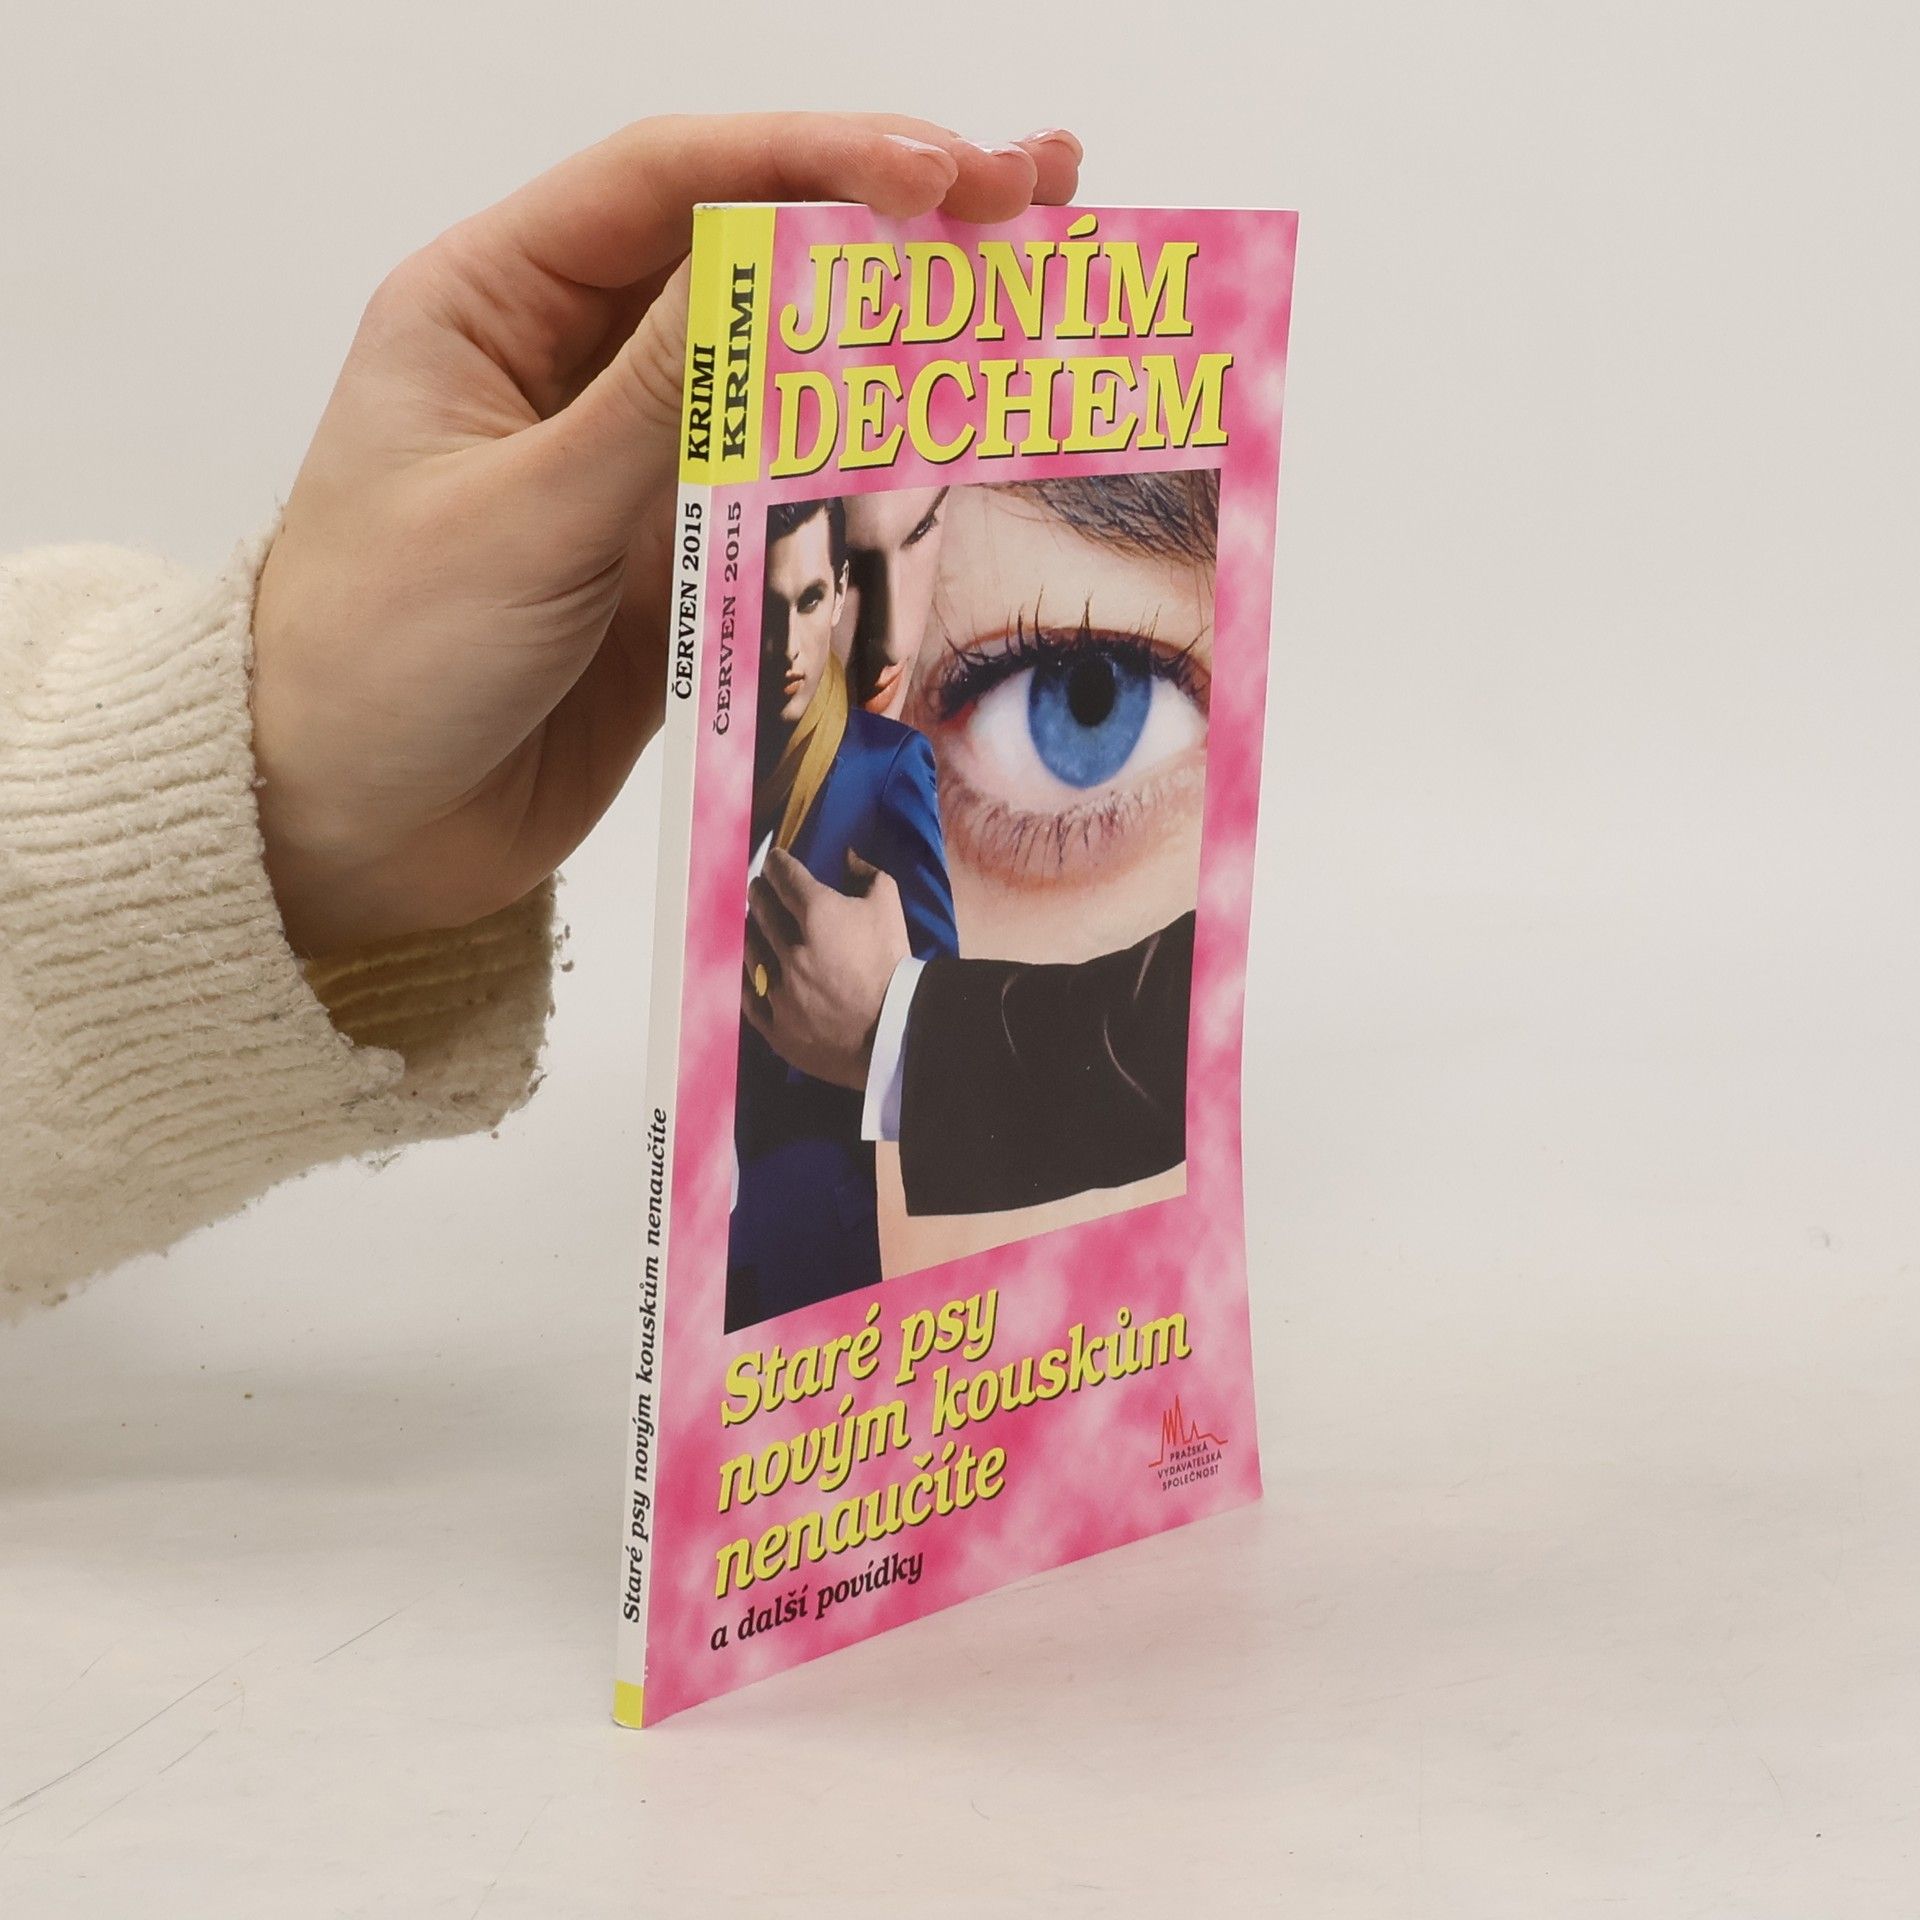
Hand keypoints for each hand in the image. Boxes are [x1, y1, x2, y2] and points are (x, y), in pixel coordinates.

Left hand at [251, 114, 1081, 955]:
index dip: (812, 160)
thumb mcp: (517, 516)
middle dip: (887, 225)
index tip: (937, 176)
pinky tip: (960, 449)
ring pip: (784, 381)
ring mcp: (630, 470)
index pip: (670, 184)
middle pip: (749, 262)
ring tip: (1031, 302)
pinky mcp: (673, 567)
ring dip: (898, 349)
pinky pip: (786, 501)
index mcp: (493, 306)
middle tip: (1032, 192)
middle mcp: (569, 369)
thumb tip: (789, 262)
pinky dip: (869, 477)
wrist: (344, 832)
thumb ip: (658, 401)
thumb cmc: (373, 661)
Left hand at [743, 848, 910, 1088]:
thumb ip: (868, 874)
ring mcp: (779, 988)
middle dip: (759, 893)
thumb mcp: (890, 907)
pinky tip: (750, 969)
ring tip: (753, 926)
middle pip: (762, 910)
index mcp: (818, 914)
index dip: (777, 865)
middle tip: (758, 888)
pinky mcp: (776, 1024)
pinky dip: (748, 978)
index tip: (775, 862)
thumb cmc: (893, 964)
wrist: (897, 1031)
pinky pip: (749, 996)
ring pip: (751, 950)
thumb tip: (847, 855)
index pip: (785, 877)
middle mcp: (791, 948)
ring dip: (750, 933)